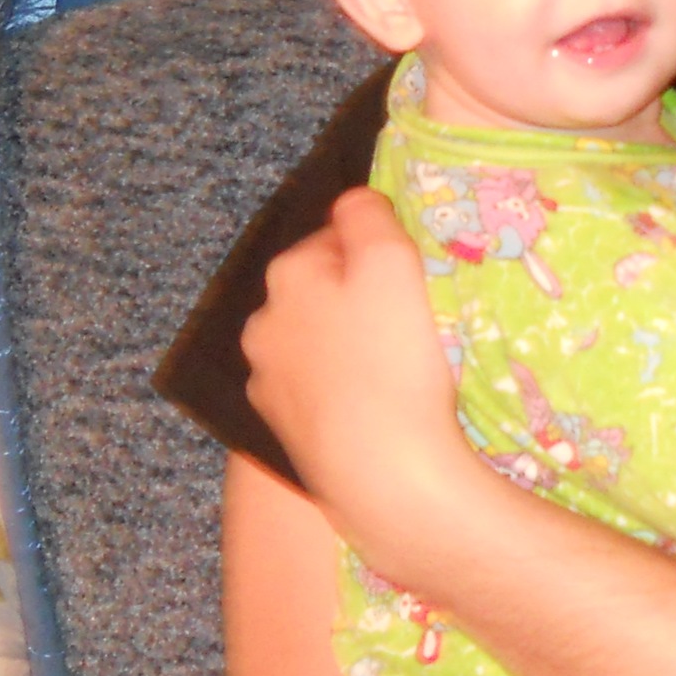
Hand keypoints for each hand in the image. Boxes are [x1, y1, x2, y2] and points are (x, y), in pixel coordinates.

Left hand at [240, 189, 476, 574]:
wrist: (384, 474)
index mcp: (288, 273)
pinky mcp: (283, 429)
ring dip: (344, 344)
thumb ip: (368, 216)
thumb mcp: (392, 262)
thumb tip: (354, 201)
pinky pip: (315, 390)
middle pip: (319, 290)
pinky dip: (339, 389)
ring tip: (392, 368)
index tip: (413, 278)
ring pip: (313, 341)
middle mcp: (262, 321)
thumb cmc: (393, 360)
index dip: (378, 250)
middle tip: (409, 321)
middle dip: (355, 297)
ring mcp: (267, 380)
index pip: (335, 236)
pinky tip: (371, 405)